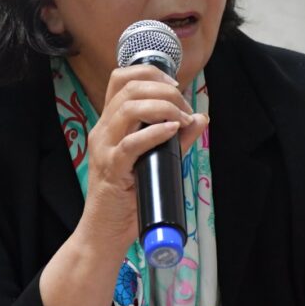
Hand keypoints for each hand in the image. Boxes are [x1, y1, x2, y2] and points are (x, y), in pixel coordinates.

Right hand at [79, 64, 207, 250]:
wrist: (104, 233)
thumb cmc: (129, 198)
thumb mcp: (156, 161)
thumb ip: (176, 139)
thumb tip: (200, 117)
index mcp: (110, 124)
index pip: (121, 79)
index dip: (151, 72)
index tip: (175, 86)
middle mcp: (103, 130)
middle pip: (129, 87)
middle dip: (164, 89)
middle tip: (184, 107)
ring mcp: (105, 149)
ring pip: (128, 108)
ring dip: (162, 107)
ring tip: (181, 119)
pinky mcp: (111, 169)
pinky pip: (131, 143)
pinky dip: (155, 132)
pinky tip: (173, 130)